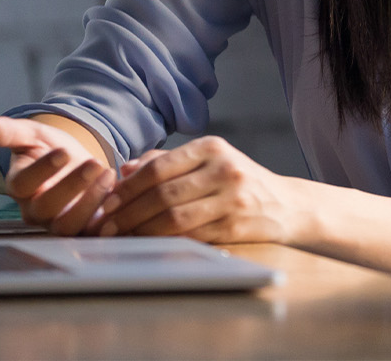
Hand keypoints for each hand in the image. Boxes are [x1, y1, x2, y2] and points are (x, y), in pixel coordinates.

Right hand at [0, 116, 115, 235]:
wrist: (76, 163)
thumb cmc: (50, 149)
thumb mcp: (33, 135)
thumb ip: (11, 132)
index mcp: (20, 187)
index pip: (23, 184)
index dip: (42, 170)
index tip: (63, 152)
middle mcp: (35, 210)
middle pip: (46, 208)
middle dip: (71, 186)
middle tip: (94, 163)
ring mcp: (59, 223)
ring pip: (69, 225)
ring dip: (90, 201)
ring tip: (109, 173)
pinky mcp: (83, 229)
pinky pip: (92, 234)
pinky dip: (106, 220)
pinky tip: (119, 197)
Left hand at [95, 135, 306, 244]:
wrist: (285, 204)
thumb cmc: (235, 181)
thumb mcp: (208, 160)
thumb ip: (165, 162)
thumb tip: (123, 170)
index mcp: (212, 147)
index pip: (159, 167)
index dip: (127, 187)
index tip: (106, 202)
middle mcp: (224, 169)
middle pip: (163, 193)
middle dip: (128, 212)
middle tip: (106, 226)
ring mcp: (232, 198)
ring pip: (174, 218)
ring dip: (141, 230)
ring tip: (122, 237)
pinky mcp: (235, 226)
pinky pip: (190, 236)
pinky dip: (163, 241)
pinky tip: (148, 244)